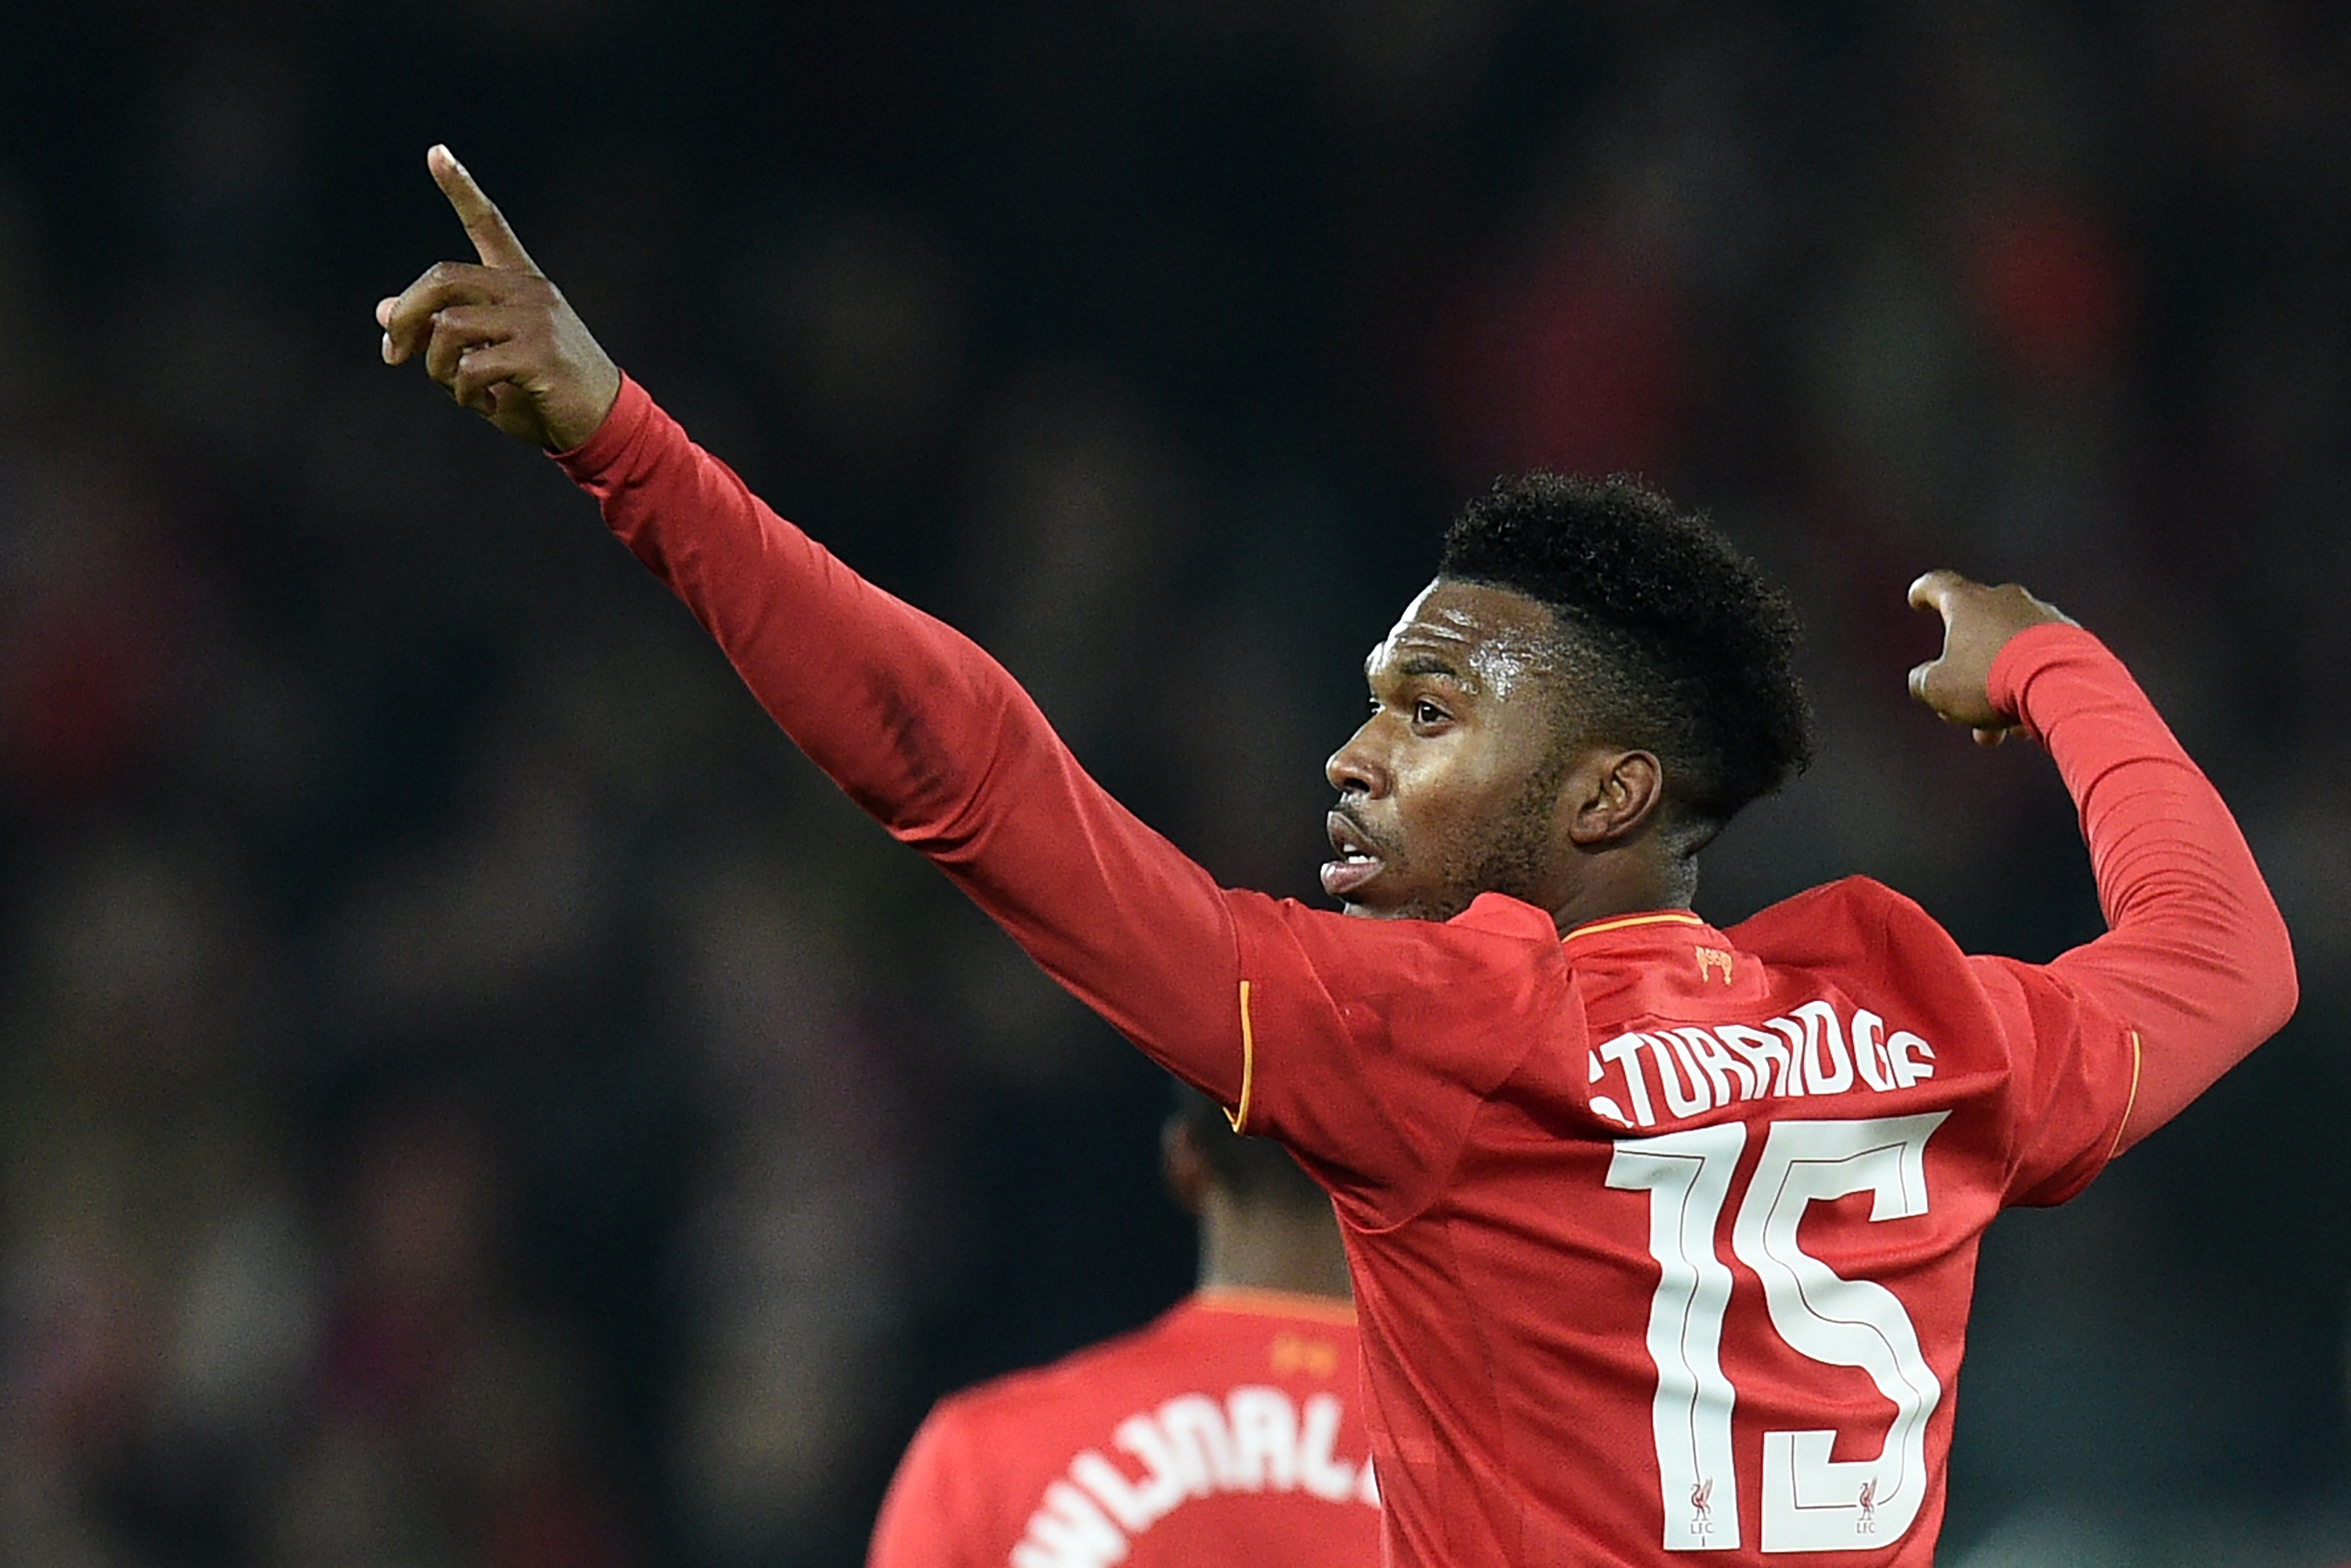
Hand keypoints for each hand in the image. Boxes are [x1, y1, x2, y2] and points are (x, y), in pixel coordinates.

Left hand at [375, 146, 621, 450]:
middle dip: (406, 317)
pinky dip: (463, 392)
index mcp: (520, 283)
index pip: (488, 224)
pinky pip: (471, 366)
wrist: (604, 425)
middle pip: (442, 279)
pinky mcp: (541, 354)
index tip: (436, 152)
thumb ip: (441, 335)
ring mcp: (538, 320)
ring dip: (435, 366)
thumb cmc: (542, 394)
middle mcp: (530, 291)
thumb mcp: (484, 362)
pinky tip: (481, 403)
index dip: (461, 188)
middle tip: (393, 354)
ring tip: (457, 390)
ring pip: (450, 327)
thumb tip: (385, 311)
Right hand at [1906, 569, 2076, 745]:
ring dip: (1998, 685)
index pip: (1937, 586)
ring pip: (2010, 651)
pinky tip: (2028, 718)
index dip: (1923, 593)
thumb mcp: (1939, 688)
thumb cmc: (1994, 680)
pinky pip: (2042, 659)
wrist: (2063, 684)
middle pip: (1976, 631)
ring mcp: (2043, 617)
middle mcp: (2006, 601)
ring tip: (1996, 727)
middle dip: (1965, 671)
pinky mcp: (2073, 637)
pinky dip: (2030, 684)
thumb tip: (1923, 679)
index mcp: (1968, 603)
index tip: (1918, 598)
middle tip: (1958, 706)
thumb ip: (1923, 680)